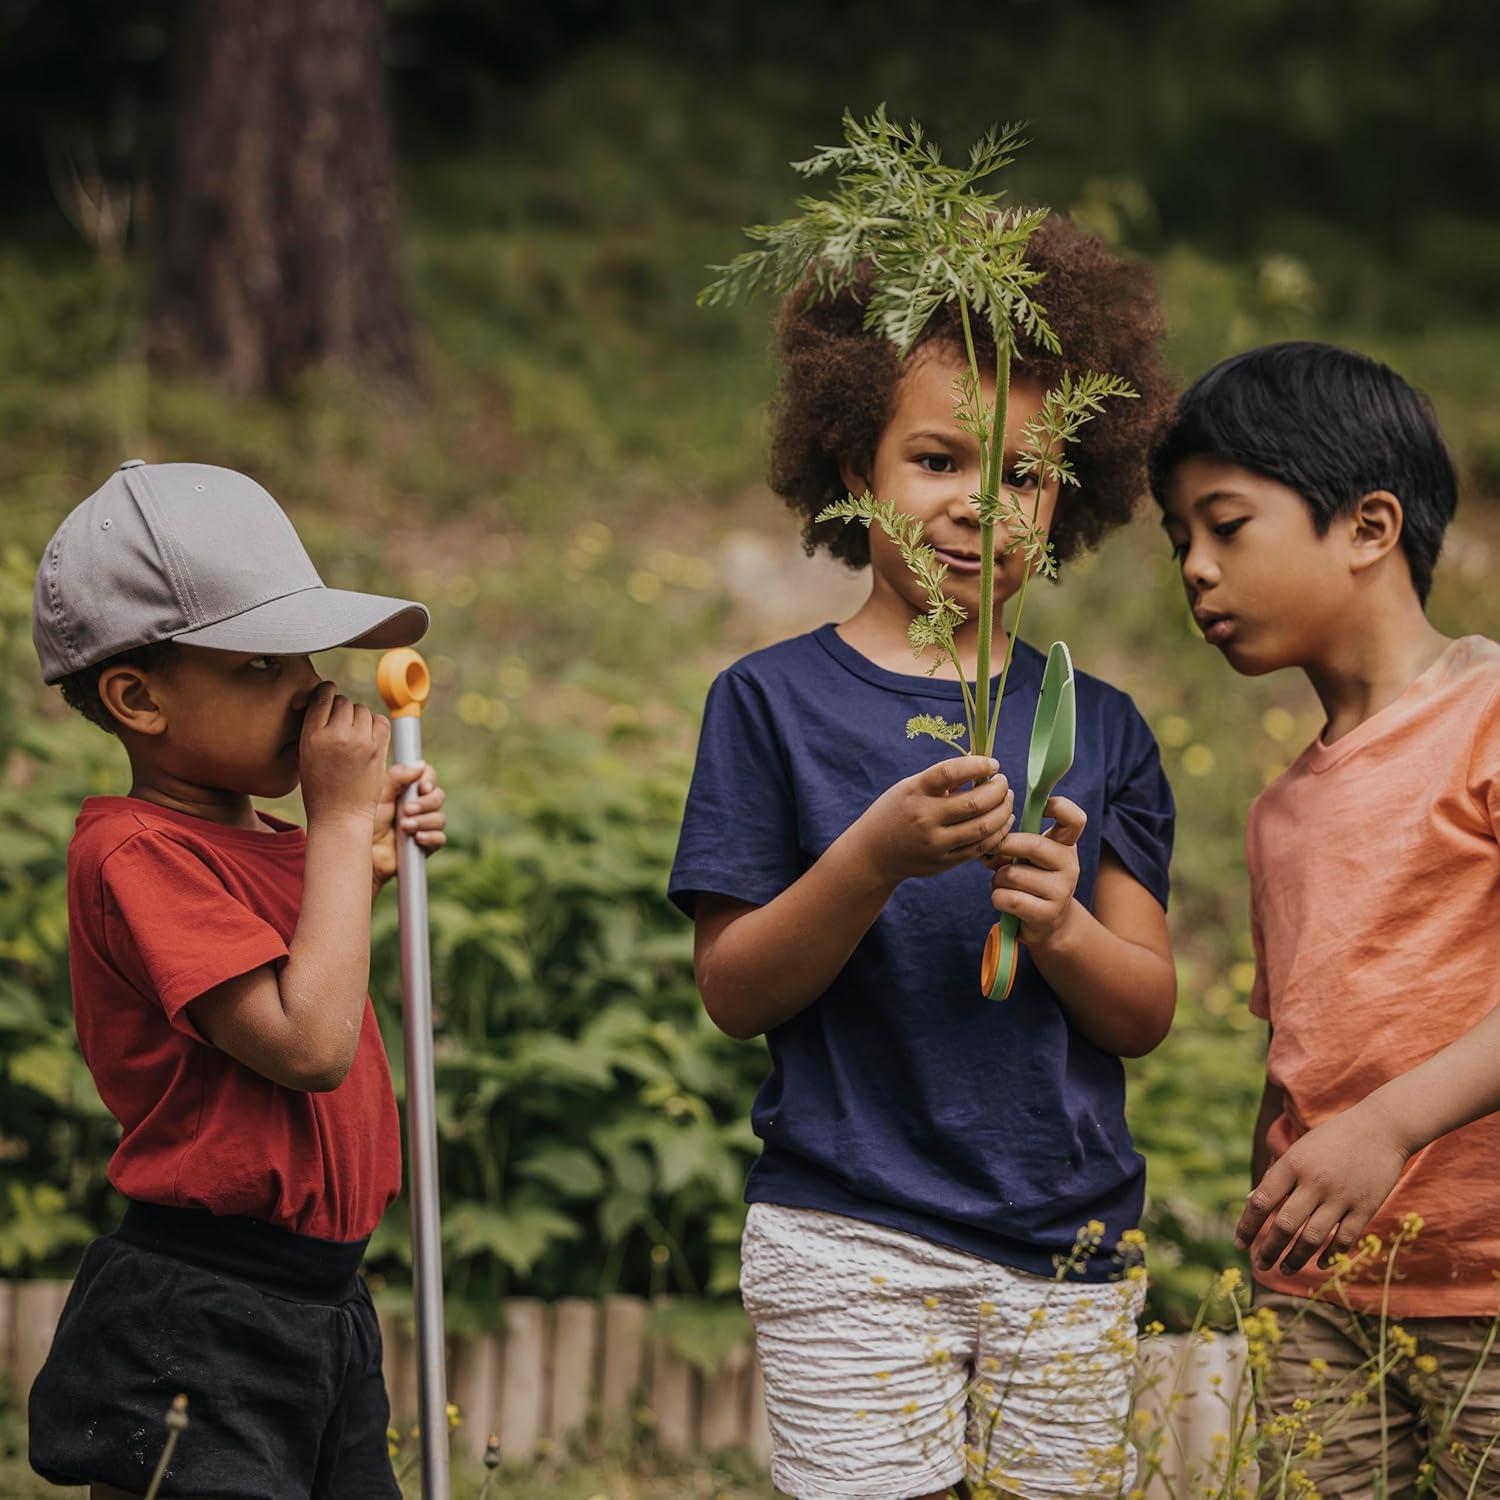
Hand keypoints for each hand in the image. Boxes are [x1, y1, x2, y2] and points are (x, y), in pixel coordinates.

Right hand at [297, 681, 389, 828]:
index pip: (322, 696)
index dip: (327, 693)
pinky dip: (377, 725)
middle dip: (343, 710)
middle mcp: (335, 735)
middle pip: (344, 702)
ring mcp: (359, 742)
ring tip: (355, 734)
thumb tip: (327, 702)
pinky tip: (370, 736)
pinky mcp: (378, 750)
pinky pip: (381, 721)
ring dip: (360, 717)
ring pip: (363, 710)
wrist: (339, 816)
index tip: (329, 694)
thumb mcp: (305, 755)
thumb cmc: (320, 788)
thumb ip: (315, 729)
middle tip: (342, 726)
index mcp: (312, 735)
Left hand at [372, 760, 447, 890]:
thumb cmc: (363, 824)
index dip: (429, 780)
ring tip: (404, 827)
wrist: (361, 855)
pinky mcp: (426, 845)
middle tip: (406, 810)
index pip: (428, 777)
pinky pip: (440, 838)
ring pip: (440, 818)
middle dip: (425, 803)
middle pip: (438, 796)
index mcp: (406, 790)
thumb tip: (420, 764)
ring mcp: (423, 825)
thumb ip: (397, 778)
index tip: (422, 787)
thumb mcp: (378, 797)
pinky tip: (416, 839)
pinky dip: (430, 837)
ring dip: (423, 821)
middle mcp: (417, 806)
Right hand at [854, 755, 1013, 883]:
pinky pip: (980, 848)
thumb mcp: (911, 788)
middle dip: (998, 790)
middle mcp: (924, 818)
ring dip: (1003, 811)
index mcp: (914, 791)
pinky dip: (998, 833)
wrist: (873, 853)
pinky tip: (1002, 821)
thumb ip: (944, 779)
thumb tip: (981, 763)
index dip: (978, 765)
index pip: (950, 772)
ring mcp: (935, 843)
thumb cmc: (897, 812)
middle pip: (975, 803)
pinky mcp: (944, 862)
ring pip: (983, 828)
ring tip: (1006, 800)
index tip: (993, 764)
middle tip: (1003, 783)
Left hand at [989, 795, 1084, 947]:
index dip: (1057, 806)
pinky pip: (1008, 898)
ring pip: (1012, 874)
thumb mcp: (1023, 856)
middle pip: (1033, 844)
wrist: (1046, 924)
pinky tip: (1005, 901)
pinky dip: (997, 898)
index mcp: (1065, 845)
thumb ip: (1009, 841)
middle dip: (1004, 846)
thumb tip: (986, 838)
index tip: (1039, 809)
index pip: (1074, 818)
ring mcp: (1061, 890)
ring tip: (1003, 884)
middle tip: (994, 852)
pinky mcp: (1048, 914)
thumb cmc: (1028, 880)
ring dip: (997, 879)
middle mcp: (1069, 865)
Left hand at [1235, 1100, 1411, 1273]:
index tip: (1238, 1244)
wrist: (1381, 1128)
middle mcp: (1314, 1181)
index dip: (1247, 1226)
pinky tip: (1318, 1264)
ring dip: (1295, 1259)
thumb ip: (1277, 1176)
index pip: (1261, 1201)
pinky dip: (1329, 1256)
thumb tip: (1251, 1201)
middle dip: (1269, 1250)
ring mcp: (1341, 1196)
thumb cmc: (1333, 1138)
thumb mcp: (1299, 1149)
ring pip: (1312, 1238)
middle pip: (1285, 1225)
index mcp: (1292, 1164)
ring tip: (1284, 1270)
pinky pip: (1344, 1239)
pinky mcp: (1365, 1207)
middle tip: (1260, 1265)